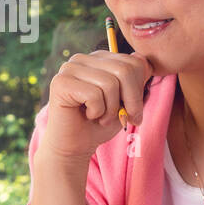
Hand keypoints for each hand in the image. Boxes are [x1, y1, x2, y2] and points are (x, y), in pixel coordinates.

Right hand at [38, 45, 153, 162]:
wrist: (76, 146)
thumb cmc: (101, 123)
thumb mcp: (126, 100)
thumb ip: (136, 79)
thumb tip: (143, 59)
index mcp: (99, 58)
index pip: (134, 62)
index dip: (139, 90)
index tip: (132, 111)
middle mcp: (83, 59)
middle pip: (124, 70)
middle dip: (130, 101)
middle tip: (123, 118)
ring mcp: (69, 68)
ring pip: (110, 83)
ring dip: (111, 109)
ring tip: (101, 117)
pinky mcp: (60, 82)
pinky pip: (94, 95)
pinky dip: (97, 112)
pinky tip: (88, 115)